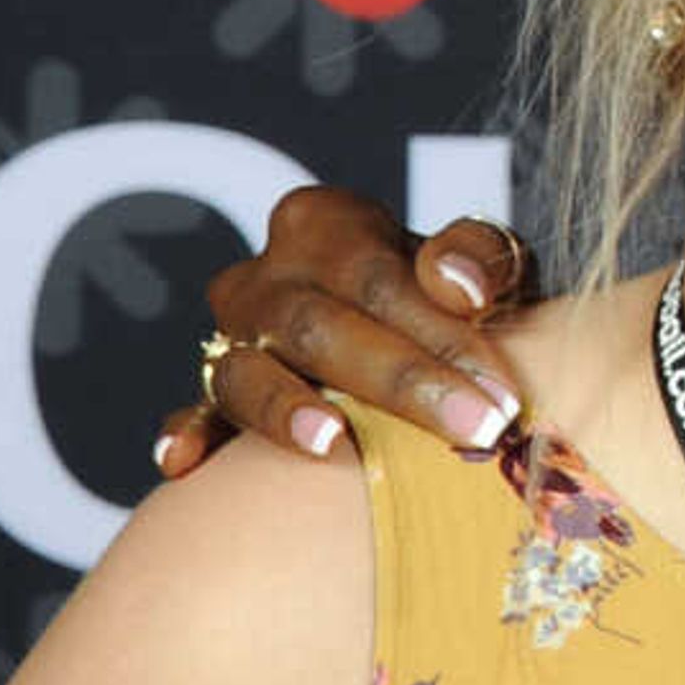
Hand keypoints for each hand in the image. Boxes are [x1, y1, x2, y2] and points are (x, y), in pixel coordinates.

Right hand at [152, 187, 529, 473]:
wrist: (421, 342)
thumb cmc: (457, 300)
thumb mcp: (486, 263)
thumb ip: (480, 257)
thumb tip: (455, 282)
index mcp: (324, 224)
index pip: (377, 276)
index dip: (440, 333)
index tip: (499, 390)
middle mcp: (266, 277)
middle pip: (319, 327)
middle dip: (400, 384)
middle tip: (470, 431)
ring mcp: (230, 339)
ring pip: (247, 371)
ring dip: (289, 410)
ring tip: (332, 442)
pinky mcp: (213, 398)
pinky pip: (195, 413)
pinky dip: (190, 433)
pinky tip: (184, 461)